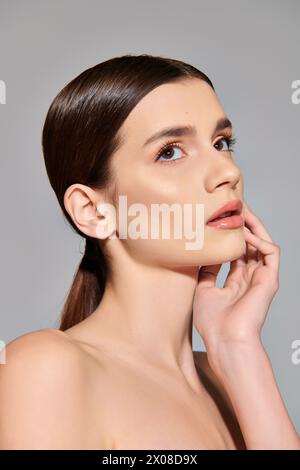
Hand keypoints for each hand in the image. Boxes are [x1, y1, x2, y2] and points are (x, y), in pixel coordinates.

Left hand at [193, 203, 279, 364]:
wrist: (224, 340)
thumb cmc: (213, 322)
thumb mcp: (204, 289)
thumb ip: (207, 271)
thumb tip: (204, 254)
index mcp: (237, 281)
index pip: (238, 251)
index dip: (231, 236)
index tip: (219, 221)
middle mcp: (251, 278)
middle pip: (252, 244)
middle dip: (244, 225)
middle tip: (234, 208)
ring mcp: (261, 278)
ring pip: (264, 244)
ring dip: (254, 226)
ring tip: (242, 211)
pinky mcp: (270, 280)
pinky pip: (271, 252)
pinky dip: (260, 240)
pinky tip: (245, 234)